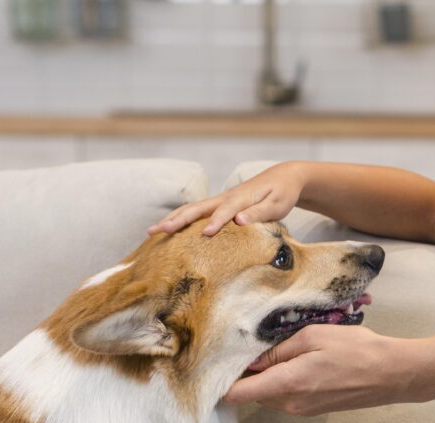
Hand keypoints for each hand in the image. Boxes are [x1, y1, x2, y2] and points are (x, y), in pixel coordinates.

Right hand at [148, 162, 302, 236]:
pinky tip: (167, 229)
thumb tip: (239, 221)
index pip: (227, 211)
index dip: (216, 222)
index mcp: (242, 198)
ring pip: (192, 209)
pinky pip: (196, 212)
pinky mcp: (219, 204)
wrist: (283, 177)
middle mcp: (226, 197)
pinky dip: (180, 219)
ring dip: (172, 219)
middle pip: (198, 208)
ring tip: (152, 231)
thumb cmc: (282, 193)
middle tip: (160, 231)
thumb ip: (259, 213)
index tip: (206, 234)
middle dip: (179, 220)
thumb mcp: (278, 205)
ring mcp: (220, 199)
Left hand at [223, 324, 425, 414]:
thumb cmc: (356, 350)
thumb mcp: (313, 336)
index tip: (215, 362)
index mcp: (287, 384)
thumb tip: (251, 358)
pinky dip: (284, 380)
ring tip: (279, 348)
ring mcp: (303, 409)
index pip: (237, 394)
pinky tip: (299, 360)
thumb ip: (278, 349)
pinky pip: (287, 395)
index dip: (222, 380)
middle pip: (252, 391)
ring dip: (268, 375)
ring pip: (270, 392)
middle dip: (247, 372)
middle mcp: (290, 403)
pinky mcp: (314, 409)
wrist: (393, 374)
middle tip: (250, 343)